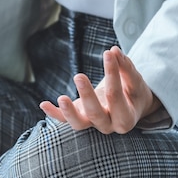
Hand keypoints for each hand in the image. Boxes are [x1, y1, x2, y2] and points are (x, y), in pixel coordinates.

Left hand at [39, 46, 159, 133]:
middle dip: (87, 95)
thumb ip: (125, 67)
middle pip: (96, 114)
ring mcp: (93, 125)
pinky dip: (53, 113)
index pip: (115, 96)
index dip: (112, 75)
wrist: (130, 106)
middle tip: (79, 76)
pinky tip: (43, 104)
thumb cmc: (133, 92)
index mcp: (126, 118)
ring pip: (79, 124)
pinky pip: (64, 120)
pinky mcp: (80, 120)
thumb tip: (113, 51)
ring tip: (61, 98)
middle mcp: (109, 126)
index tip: (108, 54)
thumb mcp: (134, 80)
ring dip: (68, 112)